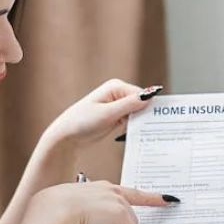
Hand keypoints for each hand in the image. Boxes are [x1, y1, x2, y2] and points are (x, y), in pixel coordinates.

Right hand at [35, 181, 174, 223]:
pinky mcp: (121, 215)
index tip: (169, 199)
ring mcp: (117, 202)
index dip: (151, 197)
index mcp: (101, 188)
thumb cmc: (58, 212)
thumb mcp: (77, 213)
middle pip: (127, 218)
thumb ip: (94, 220)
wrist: (54, 211)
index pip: (131, 193)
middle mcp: (112, 191)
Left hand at [44, 79, 159, 147]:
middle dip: (146, 116)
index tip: (156, 122)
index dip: (149, 107)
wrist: (67, 136)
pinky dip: (134, 127)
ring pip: (138, 113)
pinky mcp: (116, 116)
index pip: (142, 95)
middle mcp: (118, 93)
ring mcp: (117, 105)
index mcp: (116, 86)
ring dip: (140, 123)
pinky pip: (131, 120)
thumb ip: (129, 104)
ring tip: (145, 134)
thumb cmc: (82, 122)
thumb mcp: (108, 113)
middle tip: (153, 130)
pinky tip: (136, 135)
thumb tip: (150, 95)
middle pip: (141, 103)